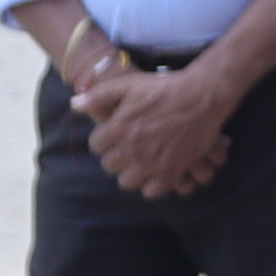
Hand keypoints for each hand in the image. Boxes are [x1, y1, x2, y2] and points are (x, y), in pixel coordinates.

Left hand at [83, 58, 229, 198]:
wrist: (201, 96)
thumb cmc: (164, 88)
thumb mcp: (129, 84)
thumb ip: (99, 95)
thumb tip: (74, 105)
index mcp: (118, 128)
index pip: (96, 146)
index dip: (104, 140)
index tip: (113, 135)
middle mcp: (132, 148)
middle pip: (109, 166)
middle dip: (116, 157)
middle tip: (127, 148)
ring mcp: (151, 162)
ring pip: (127, 181)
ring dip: (131, 172)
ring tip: (140, 162)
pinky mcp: (171, 171)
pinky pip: (151, 191)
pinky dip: (151, 185)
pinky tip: (155, 171)